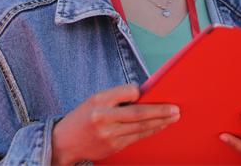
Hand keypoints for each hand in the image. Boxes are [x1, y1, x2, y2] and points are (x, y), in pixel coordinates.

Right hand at [51, 84, 179, 164]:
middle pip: (139, 114)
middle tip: (176, 109)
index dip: (141, 93)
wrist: (64, 142)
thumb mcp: (95, 99)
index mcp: (99, 101)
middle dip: (160, 112)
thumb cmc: (83, 116)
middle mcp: (104, 119)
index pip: (128, 93)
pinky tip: (159, 127)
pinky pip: (136, 138)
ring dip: (160, 123)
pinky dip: (150, 131)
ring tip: (174, 117)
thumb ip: (117, 97)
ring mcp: (109, 135)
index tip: (155, 92)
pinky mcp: (113, 147)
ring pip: (141, 128)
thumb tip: (142, 94)